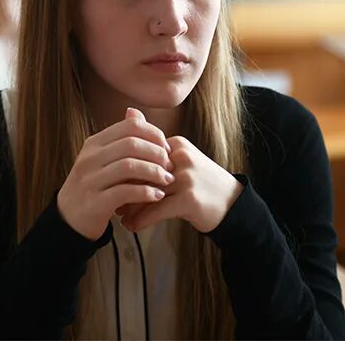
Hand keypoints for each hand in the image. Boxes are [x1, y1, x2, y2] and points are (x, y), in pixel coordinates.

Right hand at [56, 108, 173, 239]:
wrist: (69, 217)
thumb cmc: (95, 185)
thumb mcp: (103, 158)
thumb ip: (121, 139)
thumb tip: (136, 111)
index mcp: (94, 143)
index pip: (130, 126)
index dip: (154, 134)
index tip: (166, 149)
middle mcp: (90, 158)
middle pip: (132, 144)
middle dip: (158, 154)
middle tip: (170, 167)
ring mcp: (90, 180)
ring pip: (129, 166)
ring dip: (155, 173)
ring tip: (167, 181)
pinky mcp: (95, 202)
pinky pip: (125, 192)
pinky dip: (146, 193)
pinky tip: (157, 196)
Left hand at [120, 135, 242, 233]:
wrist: (234, 205)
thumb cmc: (200, 184)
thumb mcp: (180, 162)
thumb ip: (154, 149)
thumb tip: (127, 116)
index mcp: (176, 144)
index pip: (140, 154)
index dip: (124, 171)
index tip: (111, 182)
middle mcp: (181, 158)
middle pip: (142, 173)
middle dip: (124, 189)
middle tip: (111, 201)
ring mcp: (186, 178)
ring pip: (146, 192)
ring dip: (129, 208)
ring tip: (119, 217)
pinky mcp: (189, 199)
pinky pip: (157, 210)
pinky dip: (141, 220)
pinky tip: (132, 227)